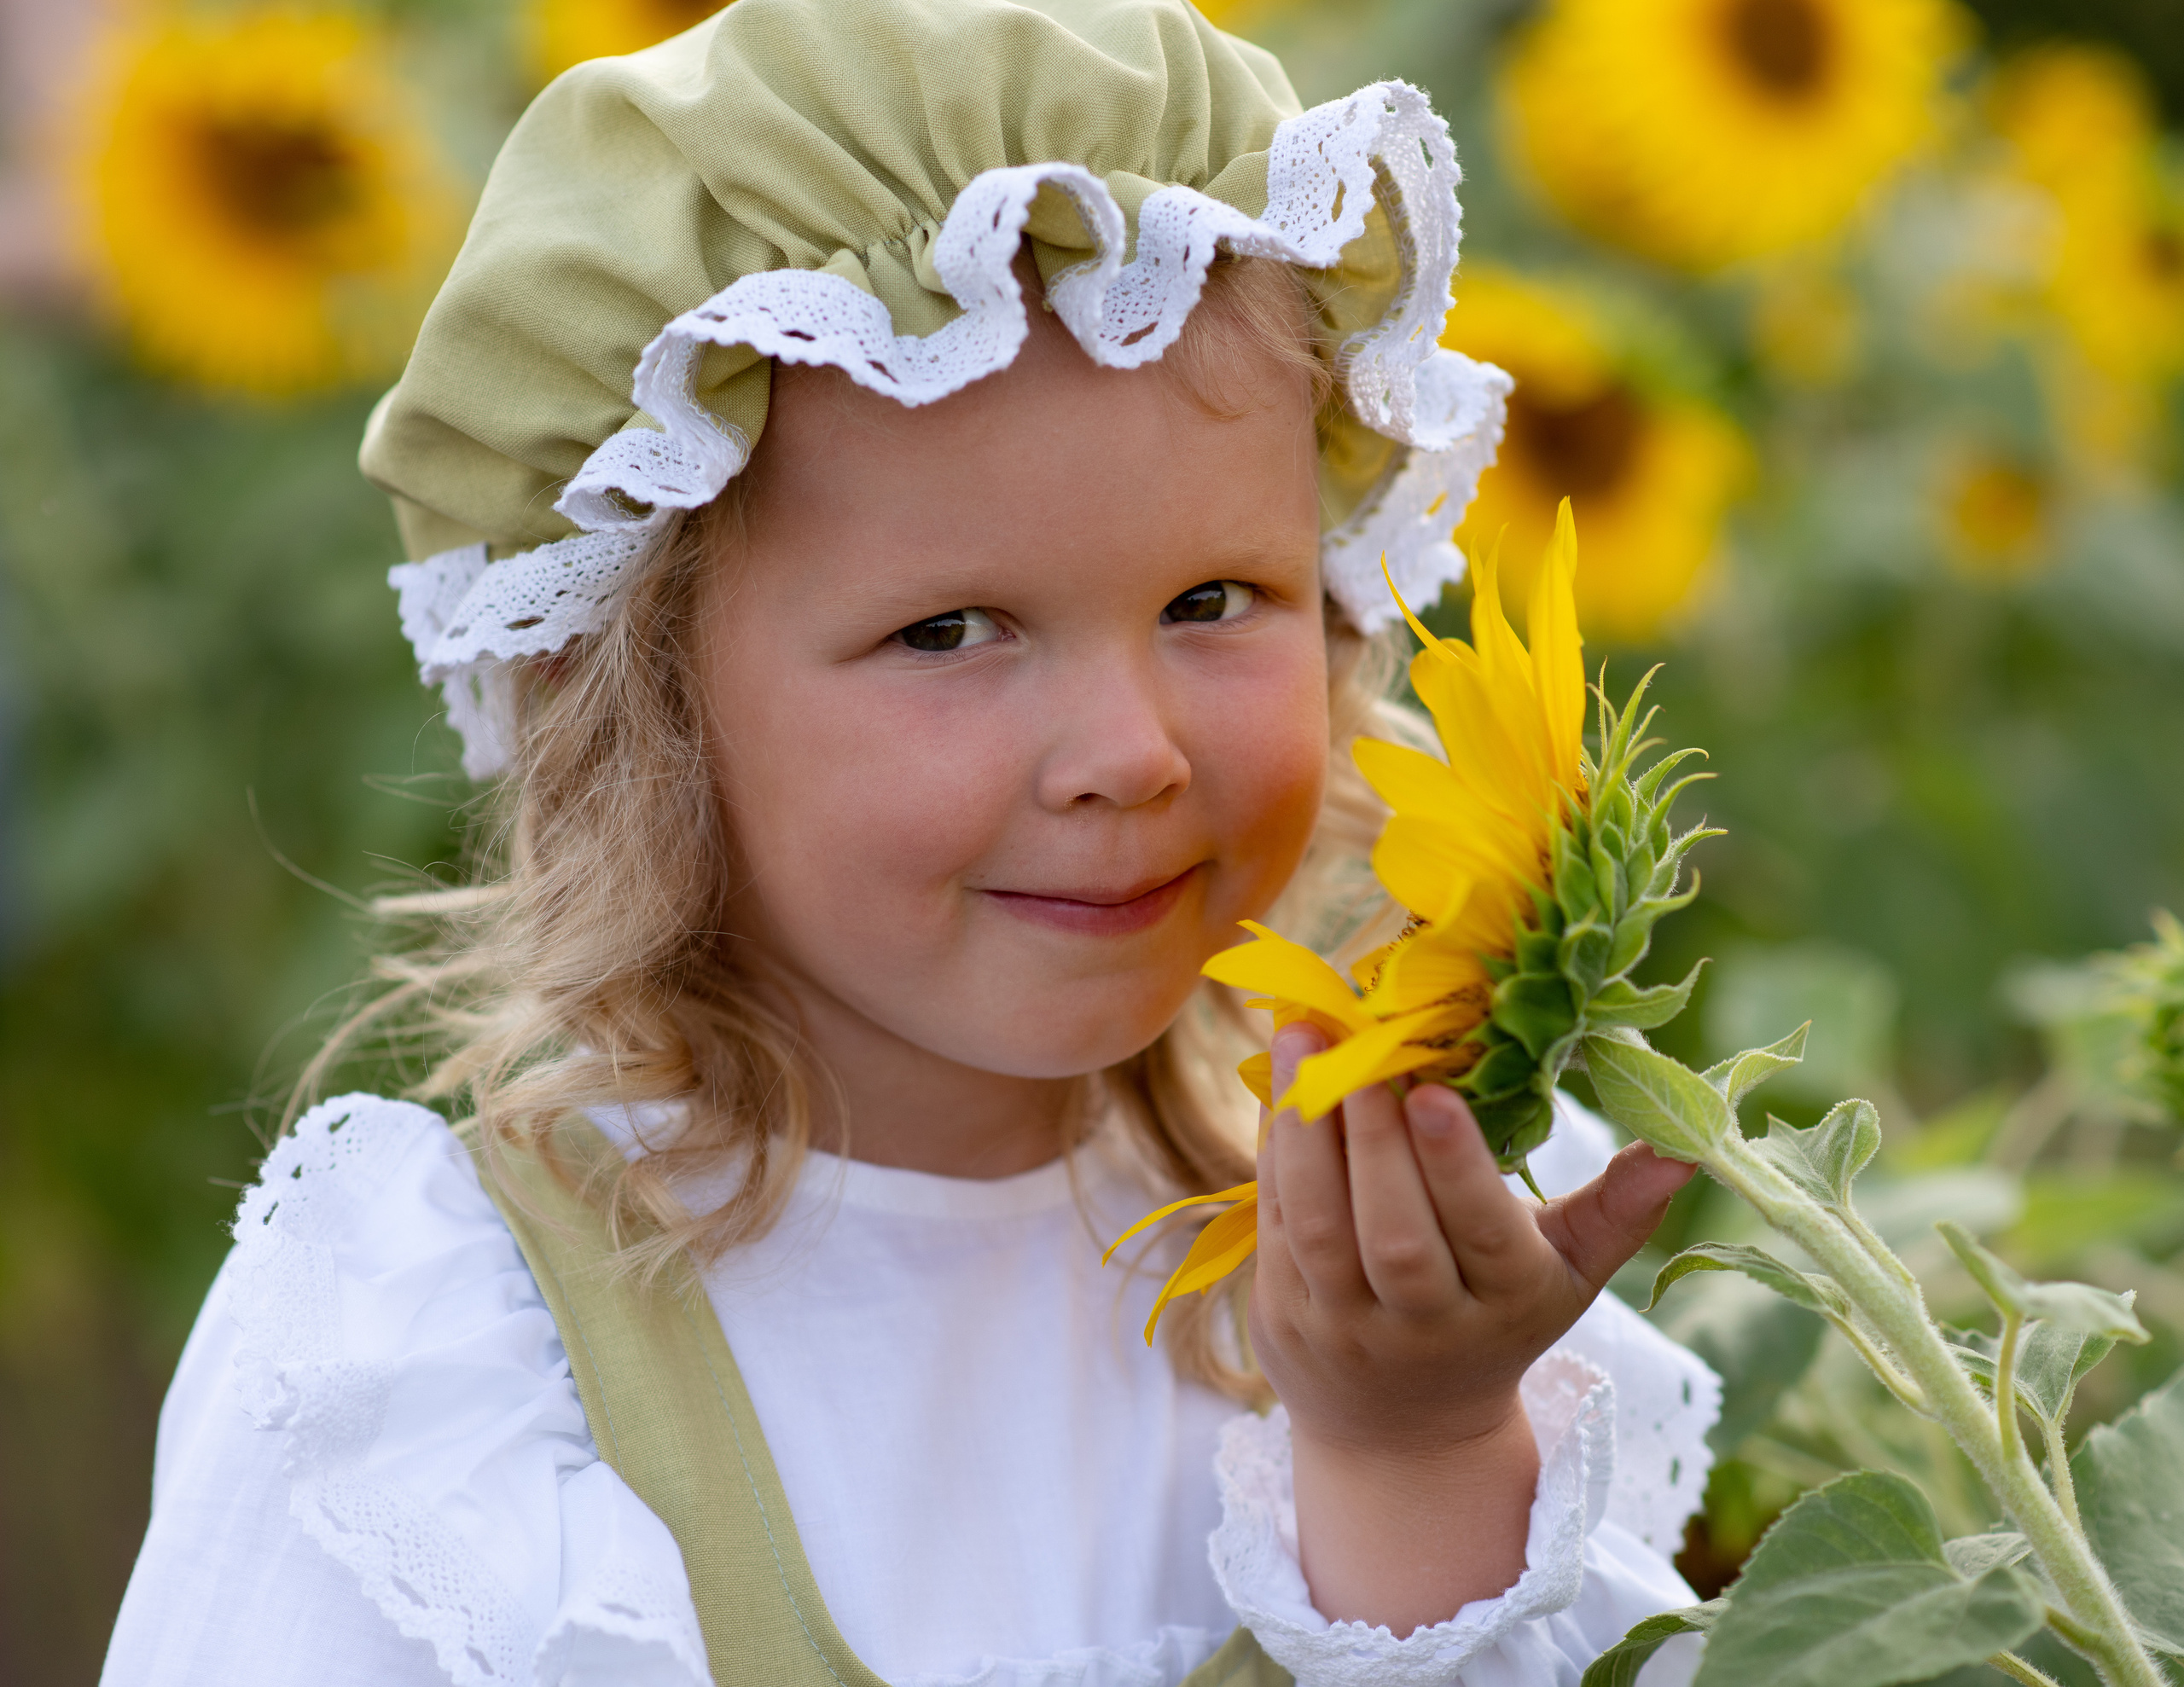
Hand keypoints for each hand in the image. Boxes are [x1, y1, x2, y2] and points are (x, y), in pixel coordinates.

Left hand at [1249, 1021, 1694, 1634]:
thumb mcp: (1569, 1276)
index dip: (1452, 1164)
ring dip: (1306, 1132)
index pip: (1478, 1232)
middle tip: (1359, 1045)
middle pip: (1393, 1234)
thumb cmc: (1497, 1319)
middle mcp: (1422, 1325)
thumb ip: (1619, 1208)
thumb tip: (1688, 1144)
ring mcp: (1344, 1327)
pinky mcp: (1280, 1316)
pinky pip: (1271, 1225)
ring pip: (1316, 1227)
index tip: (1431, 1089)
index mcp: (1505, 1303)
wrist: (1404, 1434)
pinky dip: (1272, 1152)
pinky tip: (1280, 1083)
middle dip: (1374, 1138)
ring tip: (1304, 1041)